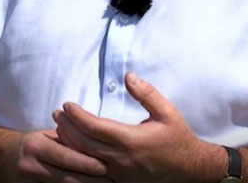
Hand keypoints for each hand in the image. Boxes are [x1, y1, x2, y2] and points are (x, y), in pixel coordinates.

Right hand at [5, 128, 111, 182]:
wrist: (4, 159)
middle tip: (111, 182)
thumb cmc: (34, 145)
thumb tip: (98, 145)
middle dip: (91, 182)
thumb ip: (68, 141)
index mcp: (36, 147)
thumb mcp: (47, 137)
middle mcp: (30, 166)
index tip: (106, 167)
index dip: (87, 163)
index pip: (66, 157)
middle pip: (66, 179)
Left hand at [53, 72, 225, 182]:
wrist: (191, 169)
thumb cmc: (178, 138)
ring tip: (59, 129)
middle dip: (67, 128)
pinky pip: (93, 173)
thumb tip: (128, 76)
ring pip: (86, 160)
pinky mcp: (120, 181)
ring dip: (70, 144)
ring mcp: (119, 173)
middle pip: (85, 144)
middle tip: (56, 114)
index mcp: (131, 140)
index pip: (95, 127)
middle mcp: (122, 159)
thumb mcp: (167, 112)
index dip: (77, 116)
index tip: (67, 105)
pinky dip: (80, 160)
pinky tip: (72, 151)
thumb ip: (147, 93)